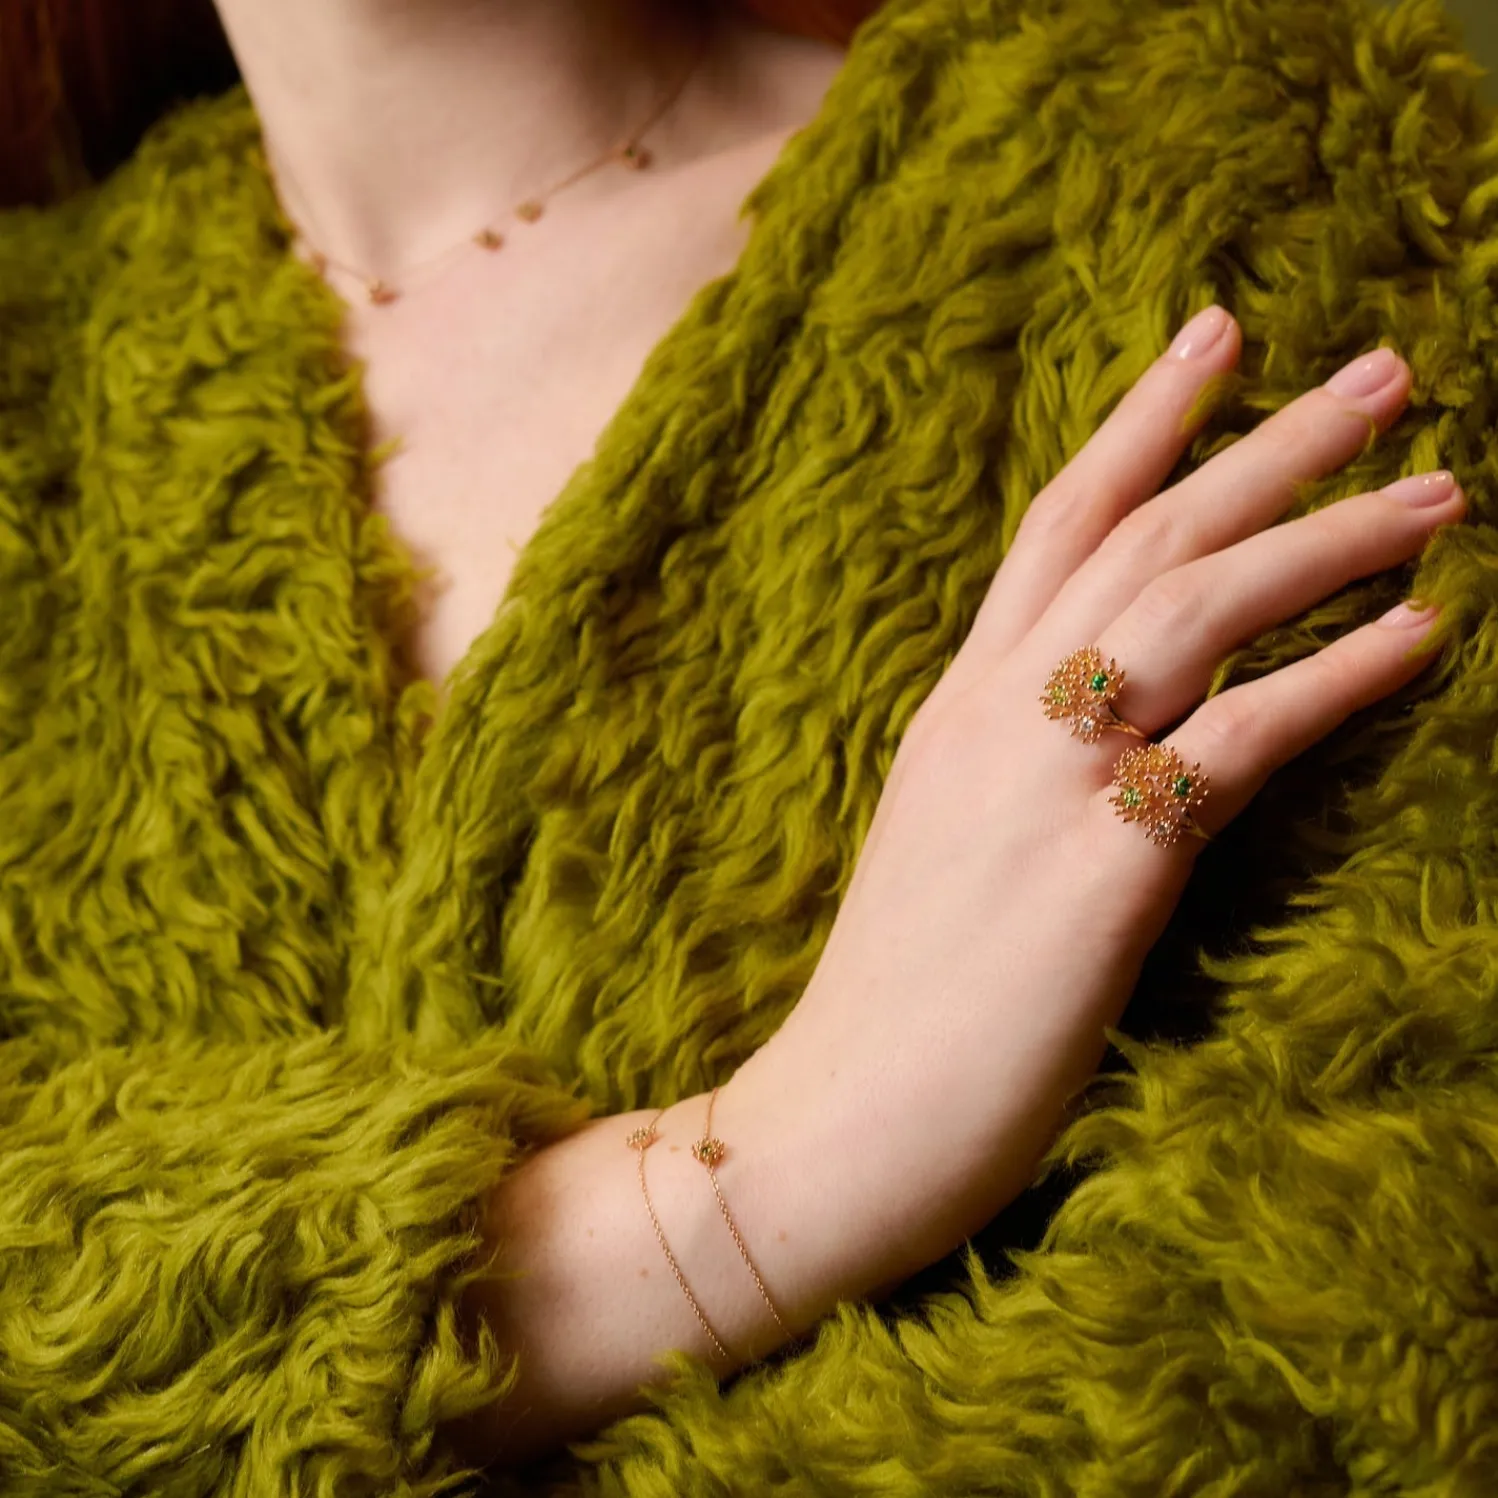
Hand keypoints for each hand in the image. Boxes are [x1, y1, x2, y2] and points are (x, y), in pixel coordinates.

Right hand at [726, 309, 1463, 1292]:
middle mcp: (997, 715)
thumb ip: (1015, 762)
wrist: (836, 1120)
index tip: (1218, 337)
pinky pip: (1238, 742)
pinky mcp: (1101, 866)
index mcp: (958, 706)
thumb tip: (1108, 724)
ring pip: (1196, 608)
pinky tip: (1424, 634)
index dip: (1144, 421)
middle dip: (1269, 441)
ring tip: (1440, 485)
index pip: (1056, 524)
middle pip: (1143, 536)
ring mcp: (1045, 781)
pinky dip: (1337, 681)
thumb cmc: (896, 997)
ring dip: (1326, 534)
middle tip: (1386, 369)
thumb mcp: (947, 842)